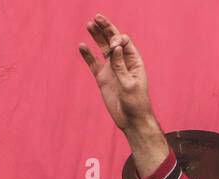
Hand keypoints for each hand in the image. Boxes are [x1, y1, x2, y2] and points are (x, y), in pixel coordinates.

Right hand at [78, 14, 169, 178]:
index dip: (118, 39)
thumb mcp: (129, 84)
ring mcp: (111, 69)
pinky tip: (82, 46)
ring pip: (102, 49)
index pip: (124, 43)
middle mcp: (122, 63)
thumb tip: (115, 46)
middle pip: (113, 41)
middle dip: (106, 29)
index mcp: (133, 62)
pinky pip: (93, 63)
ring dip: (97, 37)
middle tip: (97, 17)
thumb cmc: (136, 103)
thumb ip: (120, 65)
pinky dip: (88, 55)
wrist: (131, 121)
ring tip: (89, 24)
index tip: (114, 43)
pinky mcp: (102, 78)